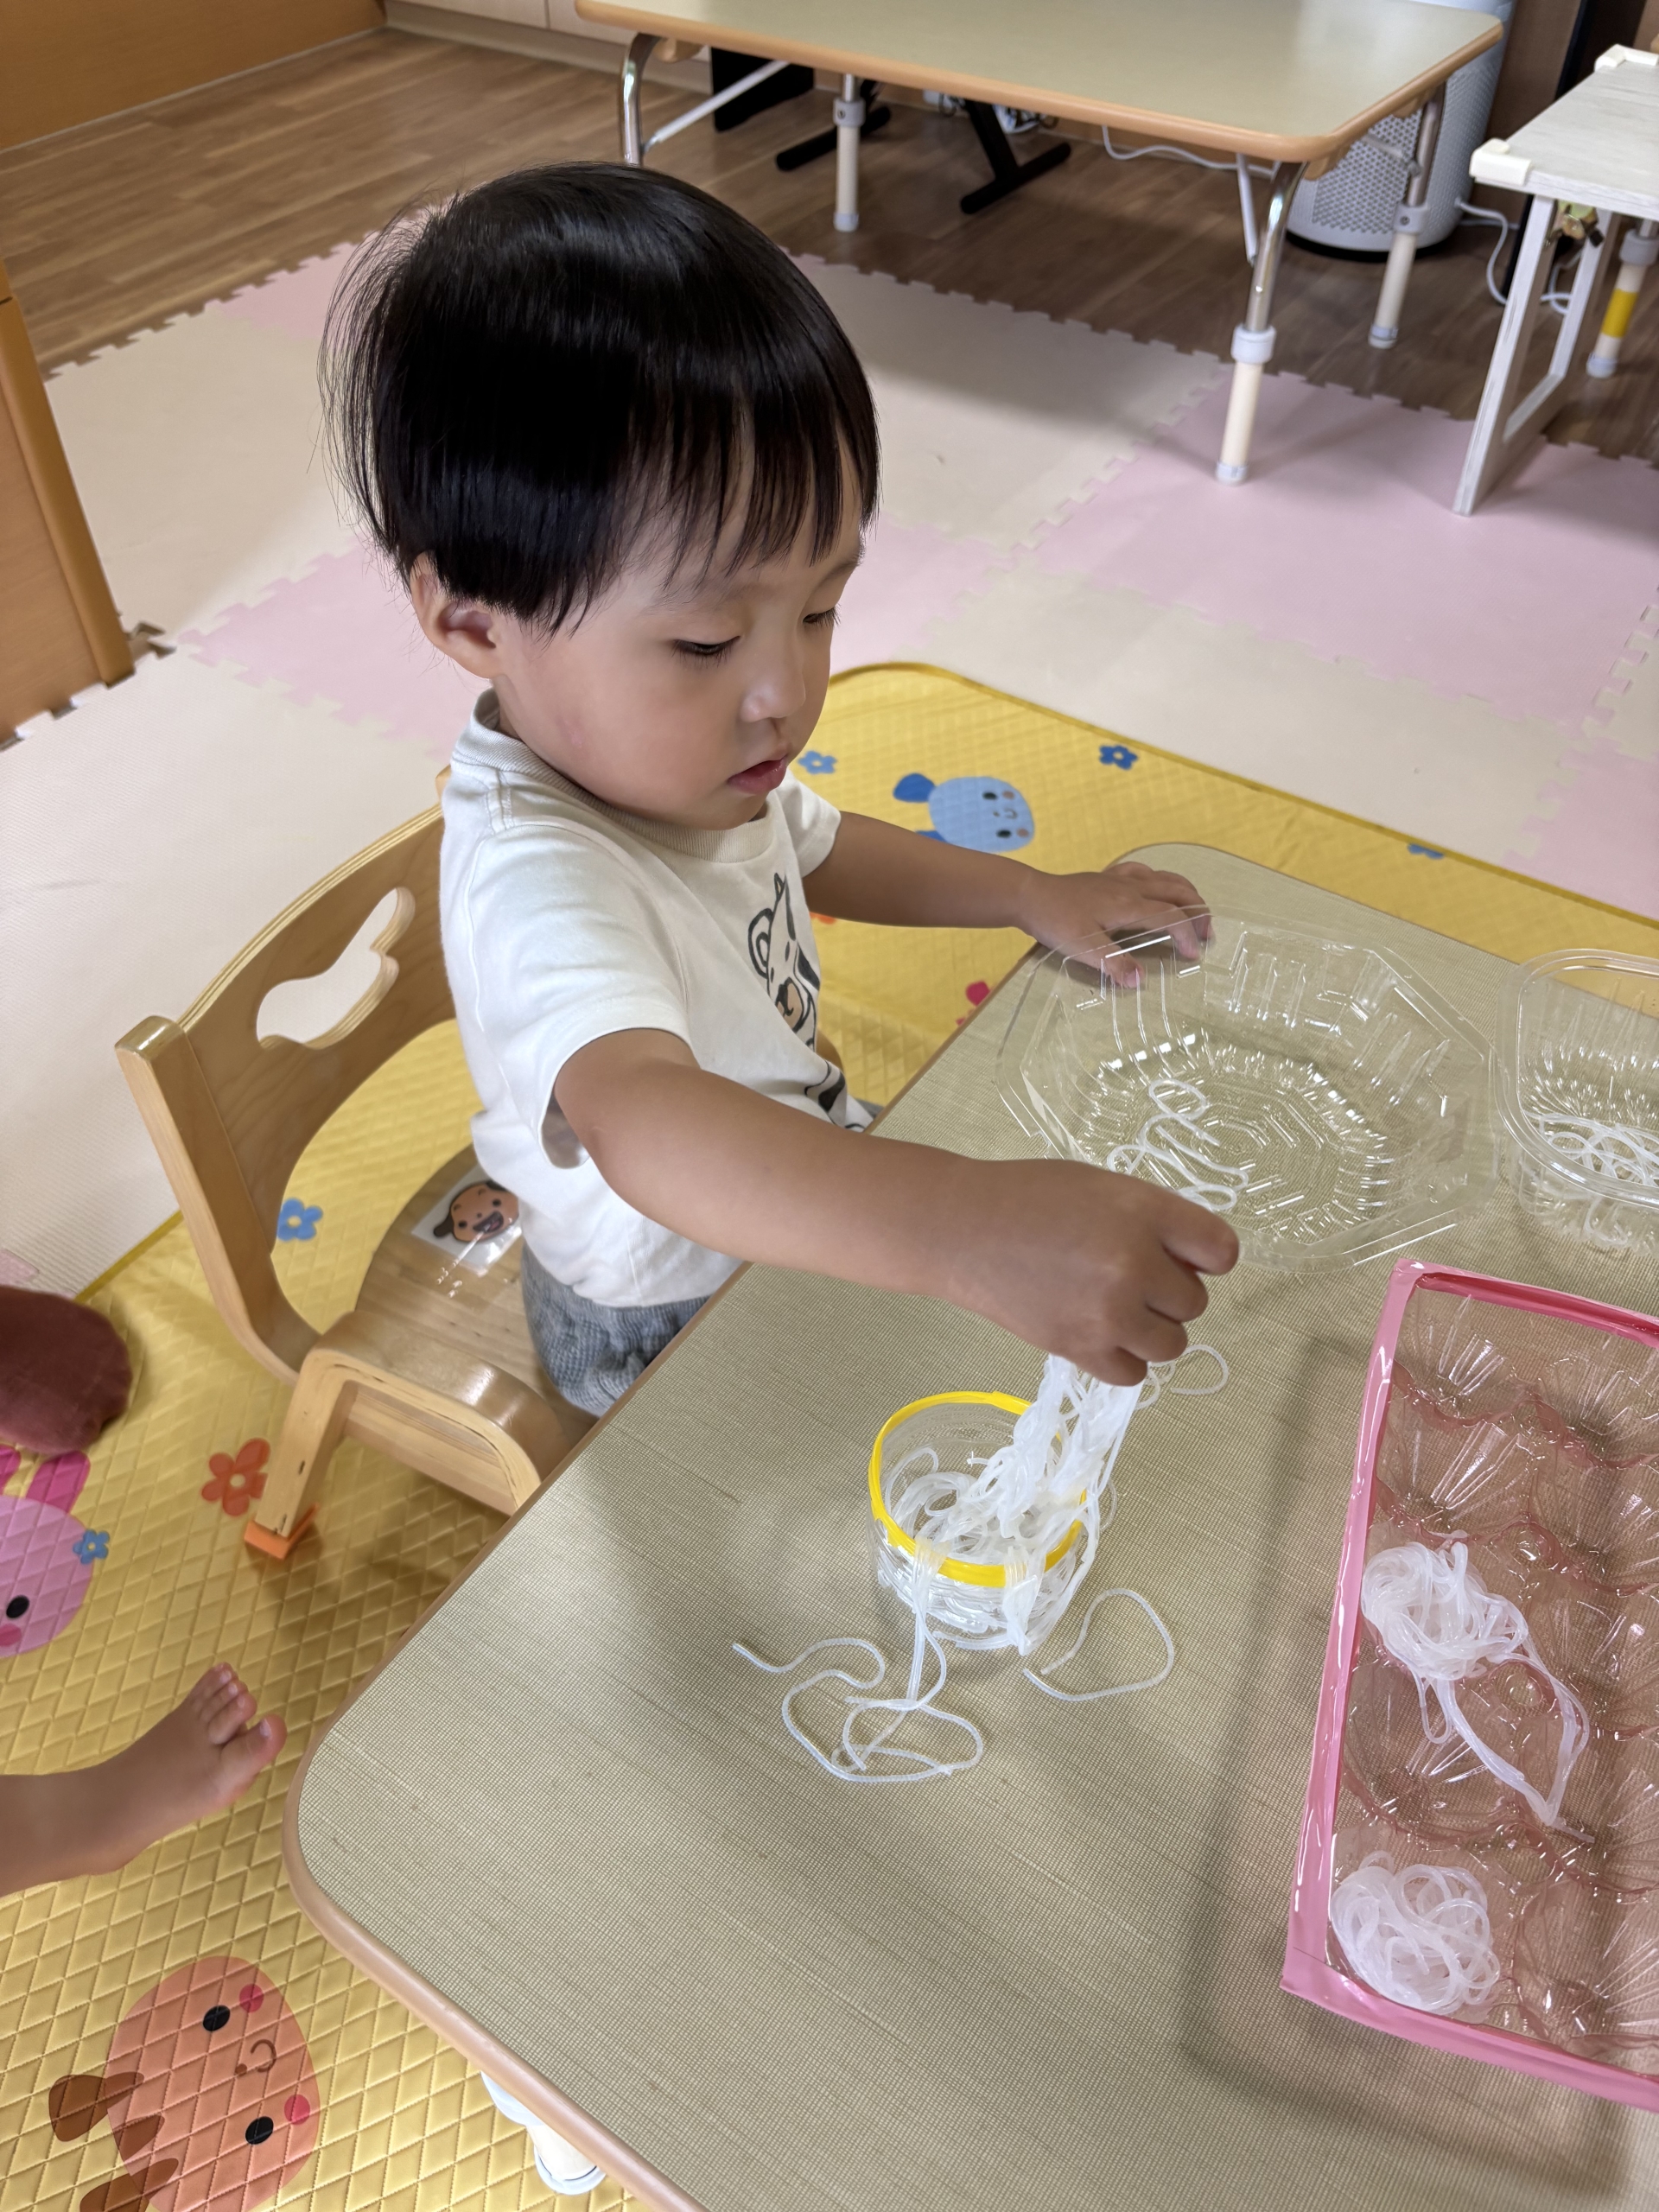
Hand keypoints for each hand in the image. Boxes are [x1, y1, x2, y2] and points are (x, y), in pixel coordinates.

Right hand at [940, 1157, 1238, 1385]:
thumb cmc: (1032, 1197)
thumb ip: (1156, 1219)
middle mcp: (1134, 1264)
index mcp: (1145, 1212)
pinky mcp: (1080, 1350)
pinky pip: (1134, 1373)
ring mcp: (1108, 1313)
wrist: (964, 1230)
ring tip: (1114, 1306)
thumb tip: (1195, 1265)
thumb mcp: (1105, 1188)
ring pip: (1172, 1344)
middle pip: (1195, 1301)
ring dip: (1151, 1329)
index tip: (1181, 1254)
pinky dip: (1123, 1357)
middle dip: (1168, 1292)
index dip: (1206, 1256)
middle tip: (1126, 1273)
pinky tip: (1099, 1331)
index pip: (1222, 1252)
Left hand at [1013, 861, 1209, 982]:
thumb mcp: (1082, 949)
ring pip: (1165, 878)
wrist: (1028, 895)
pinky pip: (1143, 871)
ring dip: (1185, 893)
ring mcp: (1119, 878)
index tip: (1194, 956)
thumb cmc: (1054, 921)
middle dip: (1198, 911)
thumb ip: (1113, 964)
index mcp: (1128, 905)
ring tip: (1195, 911)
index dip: (1187, 936)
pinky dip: (1160, 879)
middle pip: (1178, 892)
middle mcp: (1130, 887)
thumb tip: (1139, 981)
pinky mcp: (1107, 876)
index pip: (1170, 918)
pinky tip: (1157, 888)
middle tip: (1207, 933)